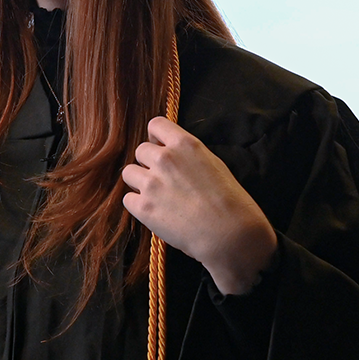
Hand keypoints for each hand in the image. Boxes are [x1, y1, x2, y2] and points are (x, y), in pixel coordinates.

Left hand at [121, 117, 276, 294]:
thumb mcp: (214, 164)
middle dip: (149, 163)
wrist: (229, 234)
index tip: (161, 148)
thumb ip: (189, 156)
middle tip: (163, 180)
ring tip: (157, 196)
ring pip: (129, 173)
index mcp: (185, 145)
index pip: (156, 125)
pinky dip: (138, 205)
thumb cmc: (230, 201)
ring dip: (140, 182)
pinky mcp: (143, 208)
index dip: (157, 138)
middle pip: (140, 150)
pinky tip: (154, 212)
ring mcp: (151, 183)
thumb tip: (174, 155)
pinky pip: (127, 199)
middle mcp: (164, 158)